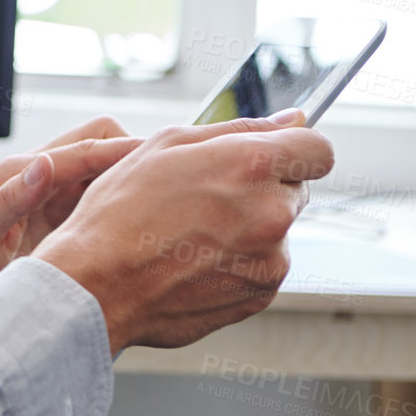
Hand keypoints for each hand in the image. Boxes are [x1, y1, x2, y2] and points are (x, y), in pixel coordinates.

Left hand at [0, 117, 141, 356]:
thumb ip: (8, 200)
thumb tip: (41, 164)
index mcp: (22, 173)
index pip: (85, 149)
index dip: (124, 152)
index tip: (161, 160)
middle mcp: (40, 176)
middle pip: (99, 142)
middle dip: (132, 154)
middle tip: (165, 180)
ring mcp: (52, 195)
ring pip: (104, 169)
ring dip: (130, 178)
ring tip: (163, 201)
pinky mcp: (60, 218)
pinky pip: (98, 198)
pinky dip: (122, 203)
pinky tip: (140, 225)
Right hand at [33, 111, 332, 355]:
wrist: (97, 285)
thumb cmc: (121, 212)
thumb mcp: (168, 145)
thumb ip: (241, 128)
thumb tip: (292, 119)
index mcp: (252, 165)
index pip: (318, 148)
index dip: (295, 148)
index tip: (272, 156)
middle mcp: (273, 213)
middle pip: (295, 189)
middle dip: (262, 187)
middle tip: (206, 197)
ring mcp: (271, 260)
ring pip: (277, 231)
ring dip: (249, 227)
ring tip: (190, 234)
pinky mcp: (261, 296)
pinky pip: (263, 267)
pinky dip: (237, 262)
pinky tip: (192, 260)